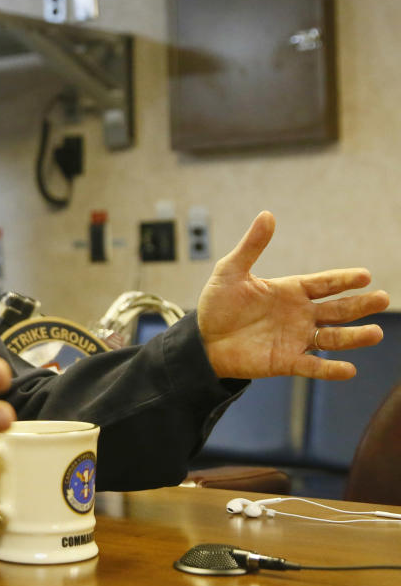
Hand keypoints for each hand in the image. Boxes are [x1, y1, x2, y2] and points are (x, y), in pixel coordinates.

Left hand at [198, 211, 389, 380]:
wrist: (202, 339)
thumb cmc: (217, 304)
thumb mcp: (231, 271)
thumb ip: (251, 246)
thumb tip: (267, 215)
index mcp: (290, 291)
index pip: (324, 284)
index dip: (343, 280)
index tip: (364, 276)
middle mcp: (299, 315)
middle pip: (337, 310)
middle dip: (360, 305)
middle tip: (383, 298)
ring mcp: (295, 339)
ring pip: (332, 338)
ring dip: (354, 337)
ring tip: (375, 333)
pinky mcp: (286, 361)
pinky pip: (312, 366)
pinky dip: (330, 369)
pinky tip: (348, 369)